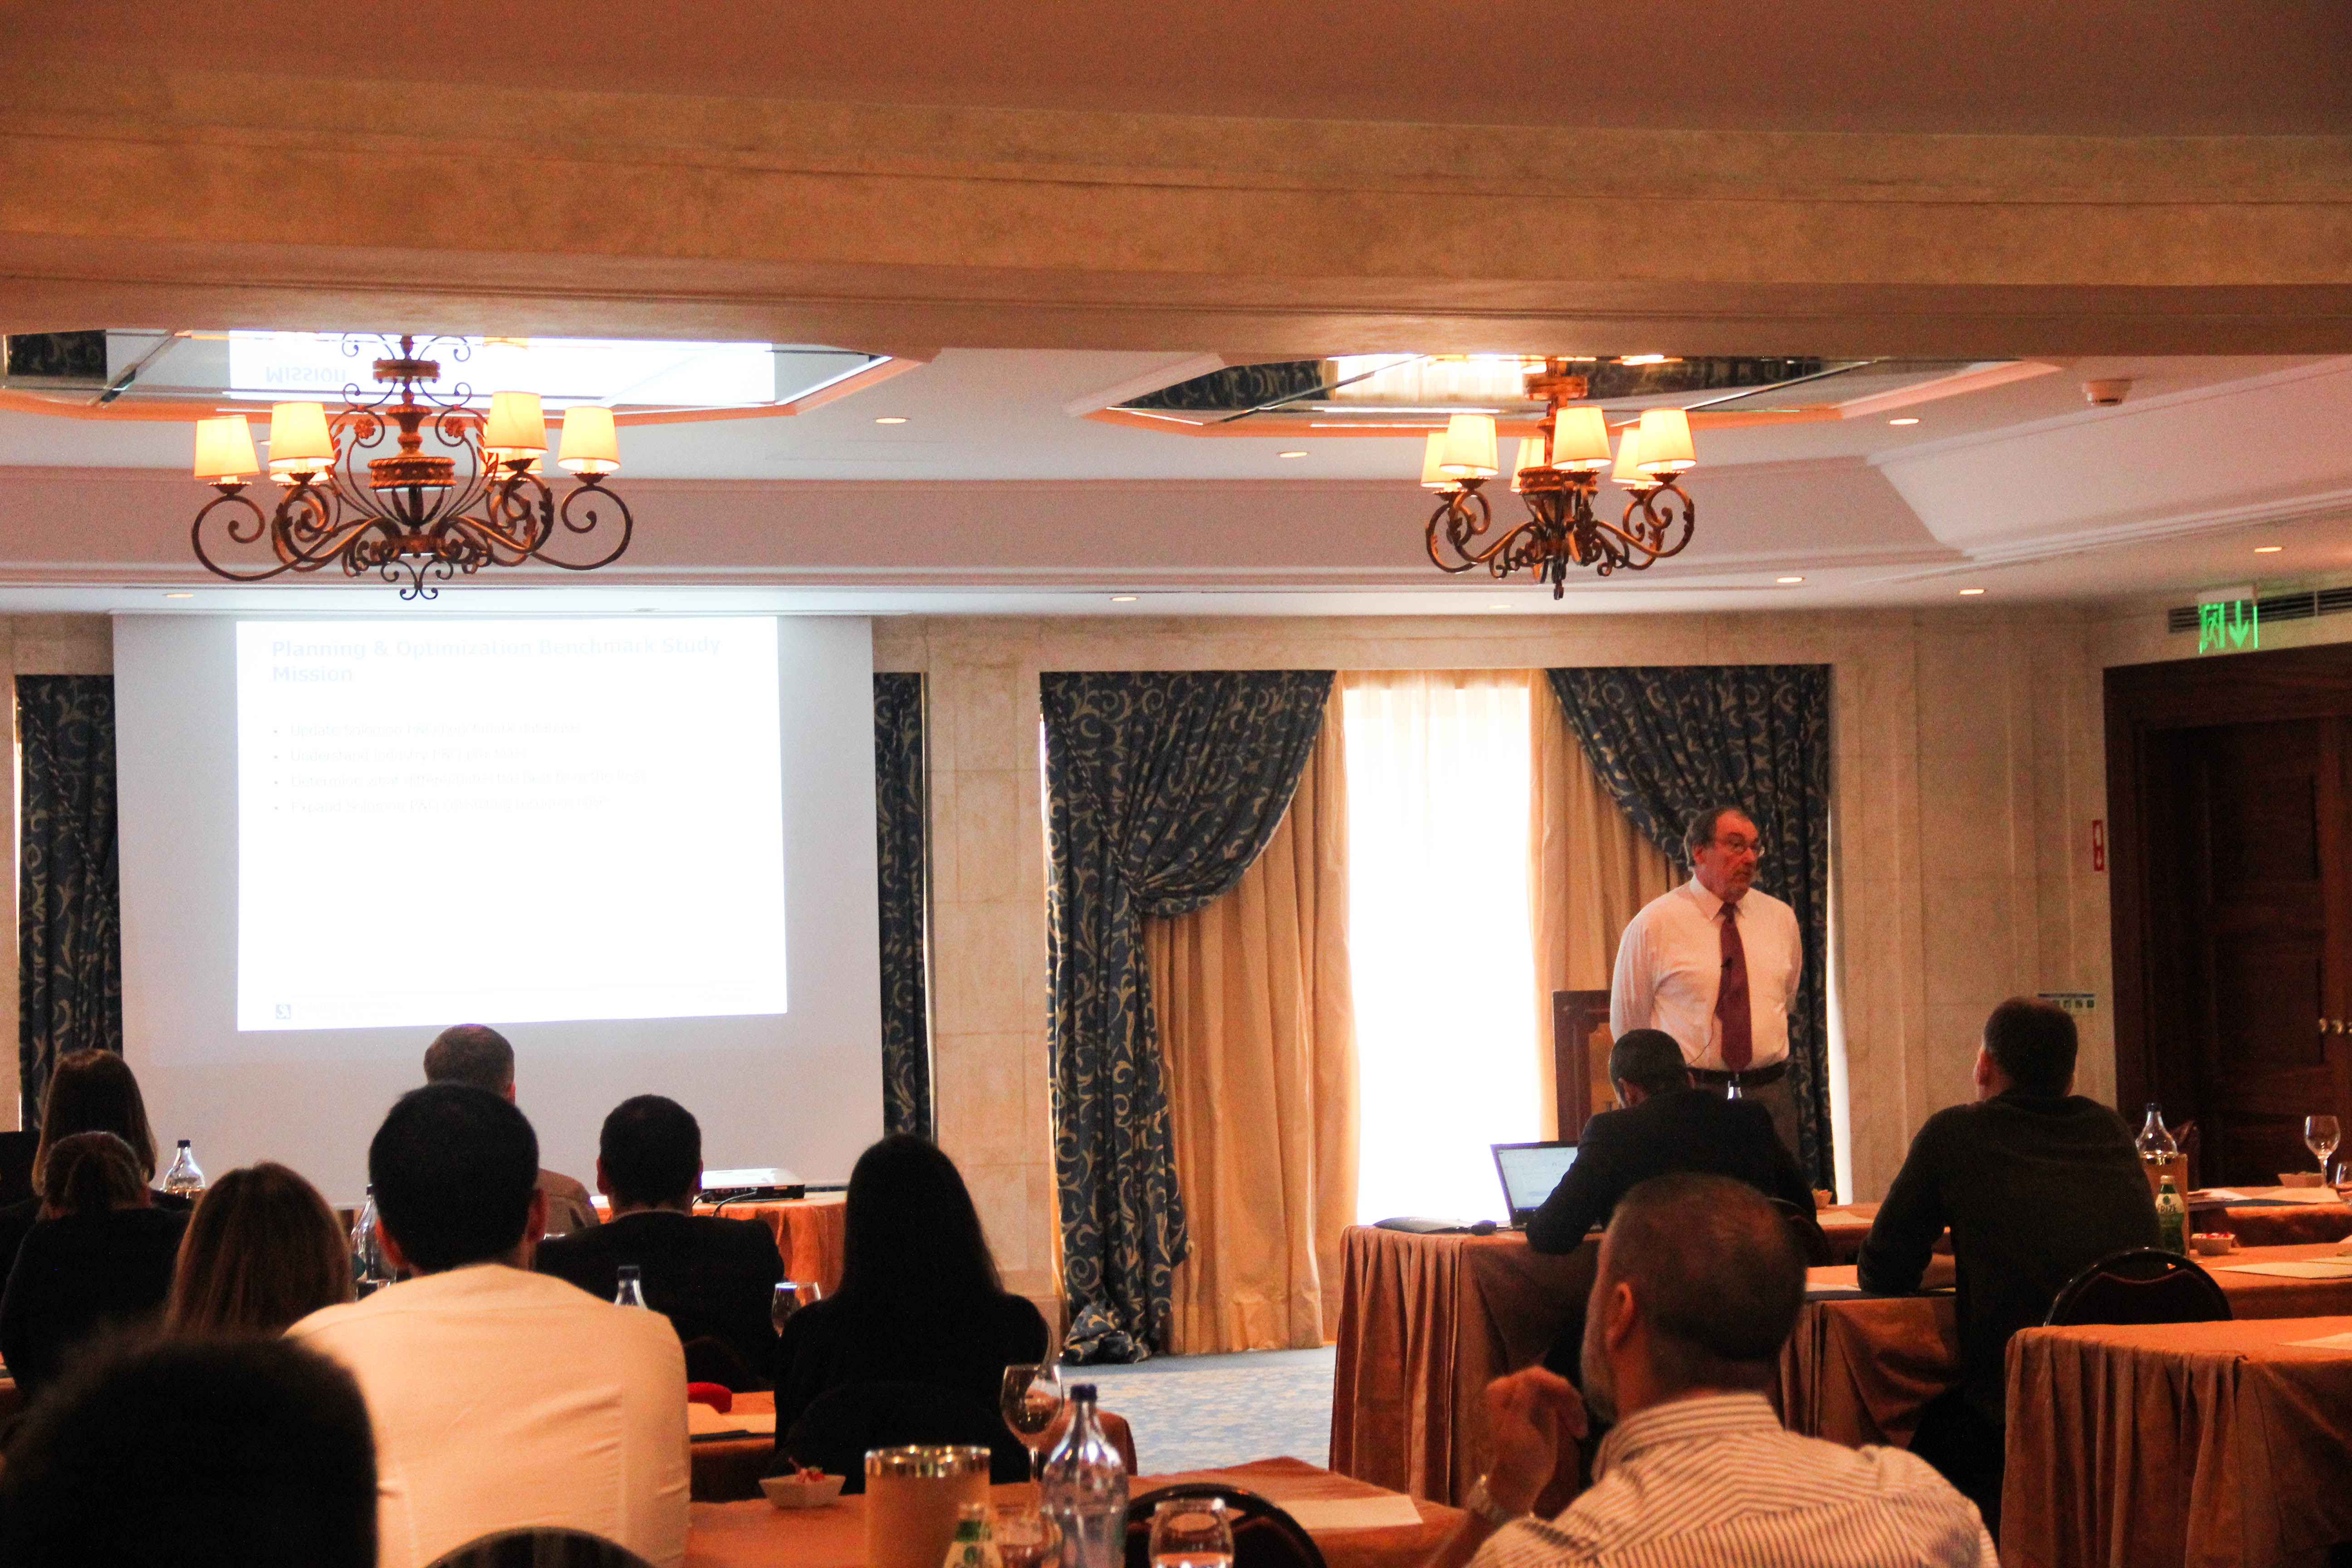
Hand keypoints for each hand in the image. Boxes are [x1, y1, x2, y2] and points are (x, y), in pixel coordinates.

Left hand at [1481, 1367, 1587, 1515]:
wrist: (1522, 1480)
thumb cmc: (1517, 1458)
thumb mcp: (1517, 1429)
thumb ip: (1523, 1400)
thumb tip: (1532, 1375)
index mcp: (1501, 1390)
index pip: (1532, 1377)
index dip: (1555, 1384)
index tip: (1575, 1399)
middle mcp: (1512, 1388)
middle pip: (1548, 1382)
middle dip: (1567, 1400)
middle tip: (1581, 1423)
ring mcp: (1528, 1396)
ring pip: (1558, 1390)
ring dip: (1573, 1409)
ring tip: (1581, 1433)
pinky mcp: (1542, 1406)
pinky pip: (1562, 1400)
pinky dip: (1573, 1412)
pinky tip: (1579, 1431)